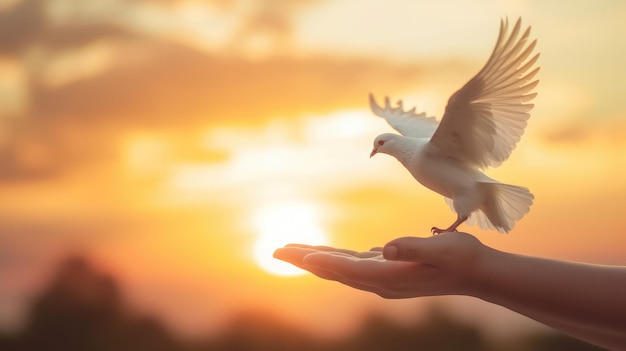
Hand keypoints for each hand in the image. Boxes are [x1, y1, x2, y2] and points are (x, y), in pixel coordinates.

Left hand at [274, 232, 484, 298]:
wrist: (476, 273)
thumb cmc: (461, 257)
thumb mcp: (442, 249)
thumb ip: (414, 248)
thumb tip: (388, 248)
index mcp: (391, 275)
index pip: (350, 268)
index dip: (326, 262)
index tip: (300, 257)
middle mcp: (381, 281)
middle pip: (335, 270)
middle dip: (304, 260)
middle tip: (275, 250)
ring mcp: (382, 278)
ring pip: (339, 268)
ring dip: (313, 259)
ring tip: (289, 251)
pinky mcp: (386, 271)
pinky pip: (351, 265)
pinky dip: (332, 259)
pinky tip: (323, 255)